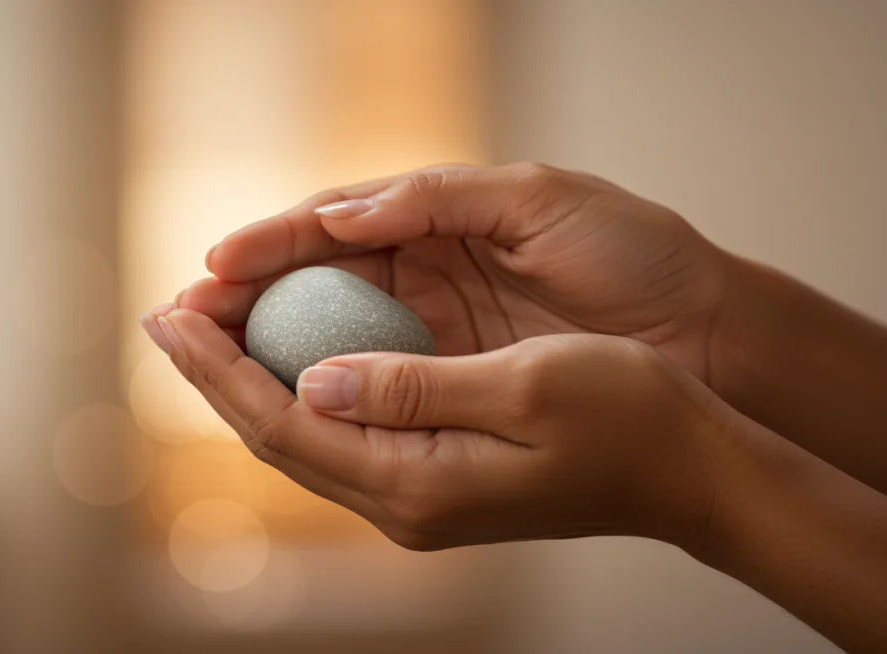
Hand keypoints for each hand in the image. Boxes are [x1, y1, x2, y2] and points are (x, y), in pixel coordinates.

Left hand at [142, 306, 724, 551]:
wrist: (693, 470)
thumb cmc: (627, 416)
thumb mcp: (523, 385)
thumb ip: (412, 387)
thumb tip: (311, 381)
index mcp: (417, 482)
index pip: (284, 424)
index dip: (217, 368)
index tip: (167, 313)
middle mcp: (405, 503)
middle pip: (278, 436)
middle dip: (215, 372)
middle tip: (164, 312)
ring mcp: (419, 498)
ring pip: (305, 436)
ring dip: (250, 381)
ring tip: (205, 327)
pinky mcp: (437, 480)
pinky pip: (344, 433)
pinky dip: (299, 390)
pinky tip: (285, 355)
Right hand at [179, 162, 730, 381]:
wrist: (707, 331)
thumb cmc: (634, 253)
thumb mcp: (539, 199)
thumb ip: (437, 199)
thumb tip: (339, 218)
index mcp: (441, 215)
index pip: (333, 226)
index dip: (269, 243)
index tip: (212, 266)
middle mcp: (427, 271)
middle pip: (315, 282)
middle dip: (245, 299)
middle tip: (179, 317)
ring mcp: (438, 328)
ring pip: (332, 335)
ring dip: (266, 347)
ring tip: (202, 356)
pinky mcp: (456, 378)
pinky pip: (375, 382)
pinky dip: (323, 387)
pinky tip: (278, 395)